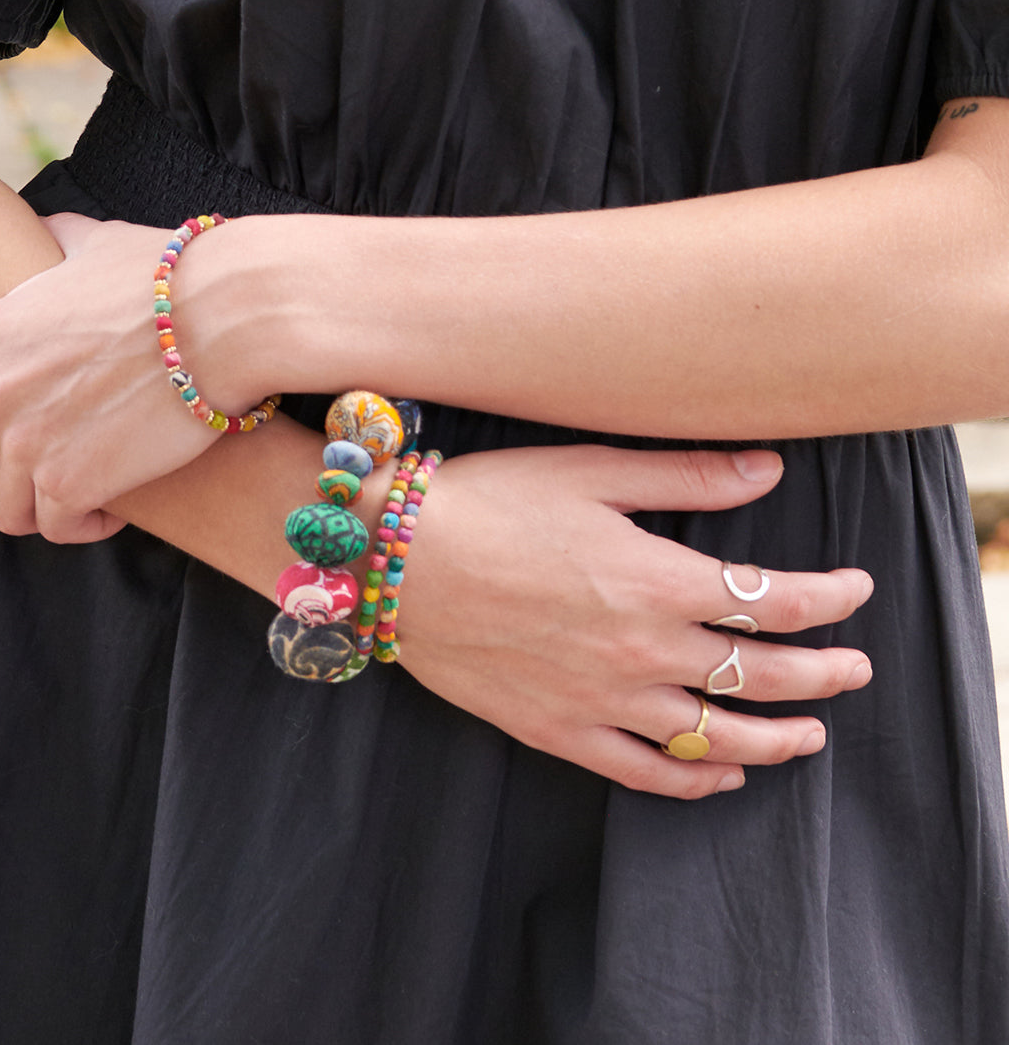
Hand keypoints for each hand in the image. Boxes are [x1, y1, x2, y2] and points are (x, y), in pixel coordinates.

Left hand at [0, 214, 247, 541]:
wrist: (223, 318)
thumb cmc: (169, 276)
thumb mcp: (94, 242)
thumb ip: (53, 242)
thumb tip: (48, 228)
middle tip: (43, 470)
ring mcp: (25, 442)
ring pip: (3, 508)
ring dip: (41, 506)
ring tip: (82, 496)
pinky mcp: (70, 482)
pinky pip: (55, 526)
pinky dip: (83, 524)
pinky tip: (114, 509)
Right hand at [393, 444, 873, 798]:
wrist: (394, 562)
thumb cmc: (488, 503)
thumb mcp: (590, 472)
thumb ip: (686, 477)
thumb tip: (768, 470)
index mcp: (657, 580)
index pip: (773, 599)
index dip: (829, 597)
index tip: (855, 591)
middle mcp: (642, 650)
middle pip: (761, 675)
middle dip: (824, 674)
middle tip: (855, 670)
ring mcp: (601, 700)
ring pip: (716, 738)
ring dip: (777, 740)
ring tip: (812, 736)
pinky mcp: (558, 731)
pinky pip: (644, 771)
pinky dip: (694, 780)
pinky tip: (720, 775)